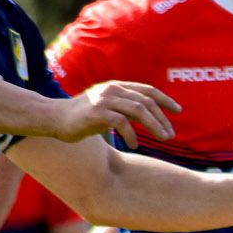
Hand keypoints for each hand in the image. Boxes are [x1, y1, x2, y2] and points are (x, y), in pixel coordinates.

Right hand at [55, 81, 181, 148]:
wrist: (54, 118)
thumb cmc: (83, 117)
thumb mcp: (107, 108)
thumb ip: (125, 108)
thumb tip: (149, 117)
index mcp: (116, 87)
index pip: (147, 90)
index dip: (165, 100)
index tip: (178, 111)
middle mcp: (112, 90)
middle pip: (146, 102)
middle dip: (162, 118)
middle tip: (170, 134)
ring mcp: (103, 100)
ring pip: (138, 110)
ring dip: (154, 126)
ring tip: (162, 139)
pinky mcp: (96, 113)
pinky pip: (121, 123)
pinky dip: (132, 135)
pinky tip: (135, 145)